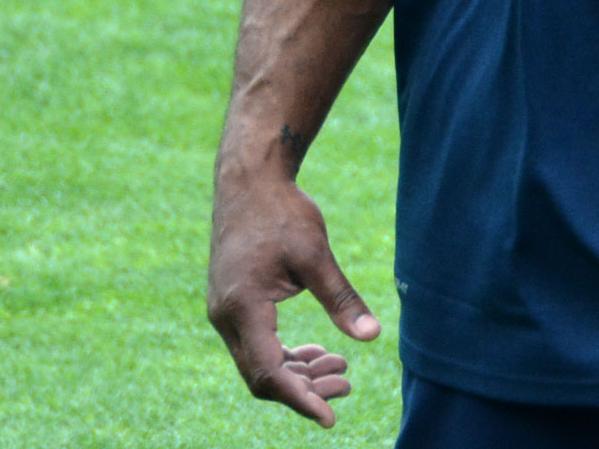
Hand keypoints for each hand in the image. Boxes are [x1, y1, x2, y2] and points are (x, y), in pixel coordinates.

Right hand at [207, 174, 379, 427]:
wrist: (249, 182)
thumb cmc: (283, 212)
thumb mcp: (316, 254)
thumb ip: (341, 298)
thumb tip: (373, 336)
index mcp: (243, 307)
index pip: (270, 372)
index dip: (301, 399)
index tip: (331, 416)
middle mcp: (226, 317)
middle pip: (262, 376)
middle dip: (304, 389)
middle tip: (349, 384)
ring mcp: (225, 313)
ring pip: (259, 363)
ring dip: (297, 373)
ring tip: (342, 370)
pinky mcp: (233, 305)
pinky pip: (257, 346)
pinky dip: (286, 355)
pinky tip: (317, 352)